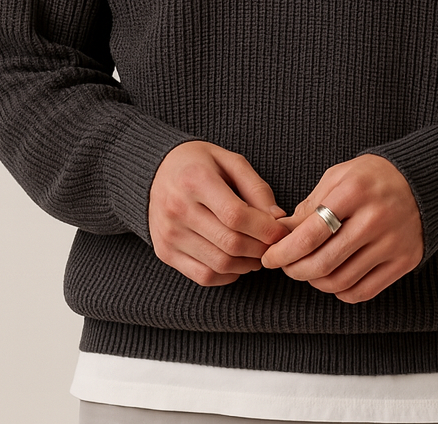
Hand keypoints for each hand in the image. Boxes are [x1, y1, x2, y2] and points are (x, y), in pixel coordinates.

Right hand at [149, 141, 289, 286]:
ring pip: (219, 264)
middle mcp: (178, 209)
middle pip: (230, 243)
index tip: (281, 232)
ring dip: (247, 264)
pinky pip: (203, 276)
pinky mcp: (165, 253)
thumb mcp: (229, 161)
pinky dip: (227, 275)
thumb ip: (256, 188)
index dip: (265, 229)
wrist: (155, 172)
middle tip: (273, 245)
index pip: (236, 216)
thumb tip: (277, 218)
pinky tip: (237, 262)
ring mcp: (169, 234)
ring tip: (257, 253)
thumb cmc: (198, 163)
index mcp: (195, 180)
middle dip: (261, 249)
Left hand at [261, 154, 422, 302]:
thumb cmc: (371, 178)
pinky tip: (334, 277)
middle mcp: (375, 219)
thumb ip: (309, 207)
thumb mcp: (337, 178)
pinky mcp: (404, 261)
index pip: (310, 235)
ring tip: (308, 270)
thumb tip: (280, 234)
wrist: (421, 181)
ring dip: (315, 282)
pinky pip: (363, 292)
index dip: (283, 252)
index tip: (270, 258)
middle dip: (295, 270)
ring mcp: (392, 243)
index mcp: (354, 192)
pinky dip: (341, 291)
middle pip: (323, 263)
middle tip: (286, 266)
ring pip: (341, 282)